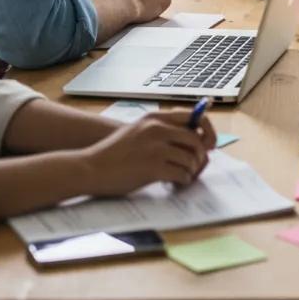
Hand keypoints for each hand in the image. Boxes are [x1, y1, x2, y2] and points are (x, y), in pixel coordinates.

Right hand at [79, 110, 216, 195]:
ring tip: (185, 176)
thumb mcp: (138, 130)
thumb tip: (191, 138)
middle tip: (197, 166)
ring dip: (192, 170)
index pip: (194, 116)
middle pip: (196, 139)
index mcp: (155, 117)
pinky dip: (184, 180)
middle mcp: (157, 129)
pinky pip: (181, 173)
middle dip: (202, 155)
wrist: (89, 168)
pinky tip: (176, 183)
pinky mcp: (152, 168)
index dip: (207, 130)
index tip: (209, 143)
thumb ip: (161, 130)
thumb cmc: (113, 152)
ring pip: (191, 158)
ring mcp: (155, 148)